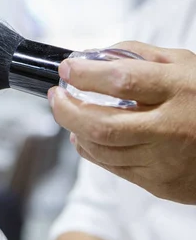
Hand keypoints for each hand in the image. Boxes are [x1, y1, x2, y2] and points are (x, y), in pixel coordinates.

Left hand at [49, 41, 195, 203]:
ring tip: (69, 113)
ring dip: (76, 130)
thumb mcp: (184, 64)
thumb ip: (139, 56)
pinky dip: (91, 150)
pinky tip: (85, 136)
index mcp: (179, 90)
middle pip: (102, 125)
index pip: (122, 81)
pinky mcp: (161, 183)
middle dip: (67, 110)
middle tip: (56, 96)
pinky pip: (113, 168)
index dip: (86, 74)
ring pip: (103, 150)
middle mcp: (172, 127)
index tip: (67, 69)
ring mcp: (166, 160)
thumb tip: (93, 56)